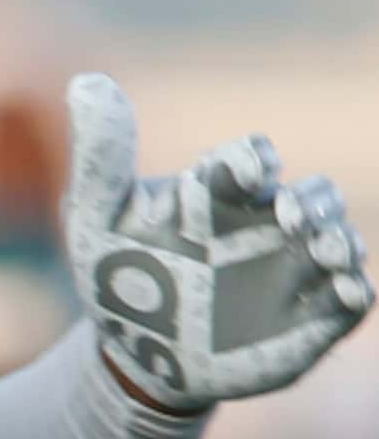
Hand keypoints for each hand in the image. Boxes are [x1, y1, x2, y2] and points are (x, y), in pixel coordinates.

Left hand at [63, 74, 370, 413]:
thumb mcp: (96, 219)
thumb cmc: (118, 276)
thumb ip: (102, 157)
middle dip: (310, 200)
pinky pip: (351, 298)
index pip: (249, 158)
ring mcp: (296, 269)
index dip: (251, 159)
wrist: (135, 357)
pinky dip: (354, 290)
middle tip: (287, 215)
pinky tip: (342, 289)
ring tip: (324, 249)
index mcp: (220, 192)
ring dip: (340, 239)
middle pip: (313, 195)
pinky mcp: (313, 317)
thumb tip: (87, 81)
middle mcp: (267, 223)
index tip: (243, 172)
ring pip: (340, 239)